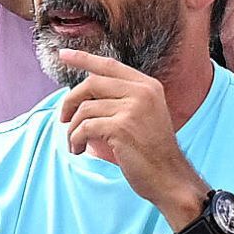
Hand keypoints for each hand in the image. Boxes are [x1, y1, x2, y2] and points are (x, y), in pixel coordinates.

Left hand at [57, 49, 205, 218]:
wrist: (170, 179)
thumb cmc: (151, 151)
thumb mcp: (142, 114)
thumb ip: (120, 98)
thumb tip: (83, 91)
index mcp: (147, 85)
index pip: (109, 65)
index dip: (83, 58)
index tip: (63, 54)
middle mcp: (142, 92)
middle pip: (91, 83)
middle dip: (70, 100)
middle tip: (63, 118)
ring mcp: (132, 109)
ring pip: (85, 109)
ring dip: (73, 128)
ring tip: (74, 142)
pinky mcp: (121, 128)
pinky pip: (85, 127)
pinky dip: (76, 139)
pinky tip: (78, 149)